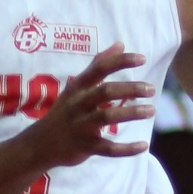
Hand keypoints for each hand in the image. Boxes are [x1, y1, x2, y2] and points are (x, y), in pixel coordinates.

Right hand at [34, 45, 153, 168]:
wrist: (40, 143)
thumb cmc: (65, 111)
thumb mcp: (77, 86)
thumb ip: (98, 65)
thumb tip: (120, 44)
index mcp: (78, 87)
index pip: (100, 69)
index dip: (121, 62)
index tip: (142, 58)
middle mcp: (78, 104)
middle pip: (105, 92)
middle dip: (130, 89)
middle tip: (151, 89)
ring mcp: (81, 126)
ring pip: (107, 117)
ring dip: (131, 113)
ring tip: (151, 110)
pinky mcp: (85, 146)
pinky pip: (108, 148)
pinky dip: (127, 149)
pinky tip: (144, 145)